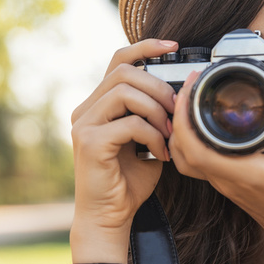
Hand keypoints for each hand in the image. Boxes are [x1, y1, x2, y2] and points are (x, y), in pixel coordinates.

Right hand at [70, 39, 177, 242]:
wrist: (110, 216)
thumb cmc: (129, 180)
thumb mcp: (147, 138)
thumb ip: (154, 113)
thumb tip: (180, 90)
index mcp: (98, 104)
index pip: (118, 60)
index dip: (145, 47)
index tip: (173, 46)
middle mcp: (86, 109)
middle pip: (125, 72)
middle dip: (159, 87)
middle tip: (176, 111)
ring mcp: (84, 123)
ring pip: (126, 92)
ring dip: (157, 111)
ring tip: (169, 134)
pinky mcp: (89, 141)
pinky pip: (130, 123)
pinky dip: (153, 136)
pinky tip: (161, 153)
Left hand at [169, 72, 263, 244]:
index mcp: (241, 172)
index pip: (196, 149)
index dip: (185, 120)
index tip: (189, 92)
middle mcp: (224, 177)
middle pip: (183, 149)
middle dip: (179, 114)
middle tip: (191, 87)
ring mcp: (220, 180)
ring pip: (183, 156)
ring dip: (179, 128)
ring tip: (189, 101)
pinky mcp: (221, 179)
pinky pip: (193, 160)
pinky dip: (187, 140)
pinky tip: (196, 125)